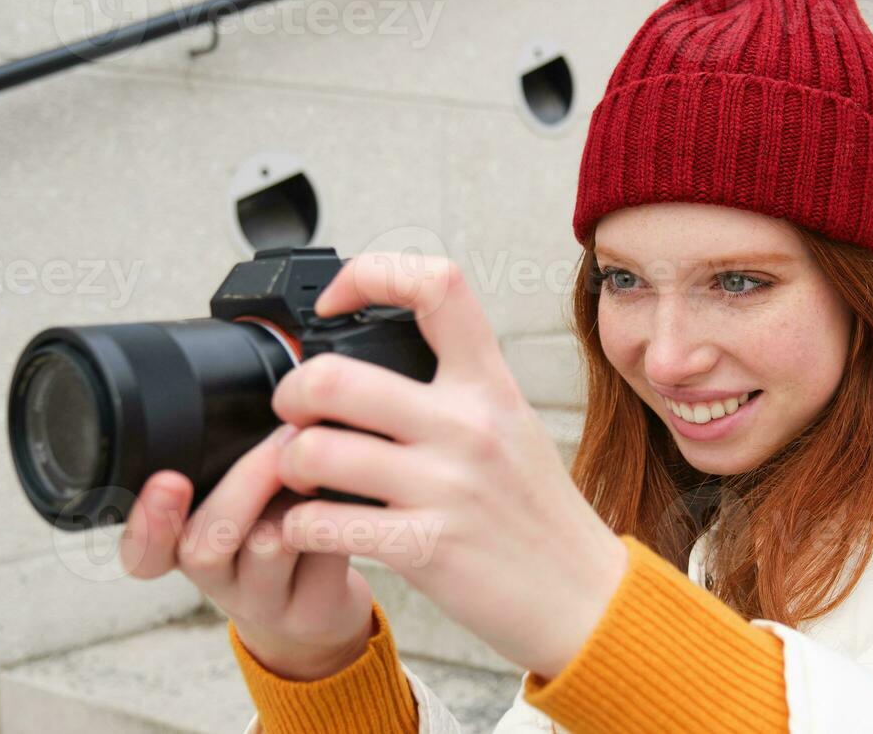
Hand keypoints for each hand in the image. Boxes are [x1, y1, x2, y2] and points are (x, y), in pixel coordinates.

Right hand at [119, 427, 376, 680]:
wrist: (318, 607)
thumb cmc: (276, 530)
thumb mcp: (243, 497)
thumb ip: (233, 459)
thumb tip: (275, 391)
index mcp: (181, 548)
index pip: (141, 552)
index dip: (148, 523)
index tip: (168, 481)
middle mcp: (213, 581)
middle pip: (204, 546)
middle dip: (245, 483)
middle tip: (285, 440)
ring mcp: (260, 602)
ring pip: (267, 546)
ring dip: (296, 494)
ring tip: (324, 456)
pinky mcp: (309, 611)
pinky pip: (320, 557)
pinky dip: (337, 516)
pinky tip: (350, 493)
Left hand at [267, 252, 629, 680]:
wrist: (586, 597)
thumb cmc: (539, 516)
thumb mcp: (513, 426)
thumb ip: (458, 387)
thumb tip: (383, 354)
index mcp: (489, 384)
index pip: (434, 285)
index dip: (370, 273)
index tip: (336, 303)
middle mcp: (468, 425)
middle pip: (336, 375)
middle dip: (291, 392)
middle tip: (291, 412)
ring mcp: (447, 486)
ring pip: (315, 450)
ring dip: (286, 464)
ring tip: (297, 475)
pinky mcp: (426, 547)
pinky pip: (324, 523)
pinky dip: (298, 525)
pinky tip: (309, 526)